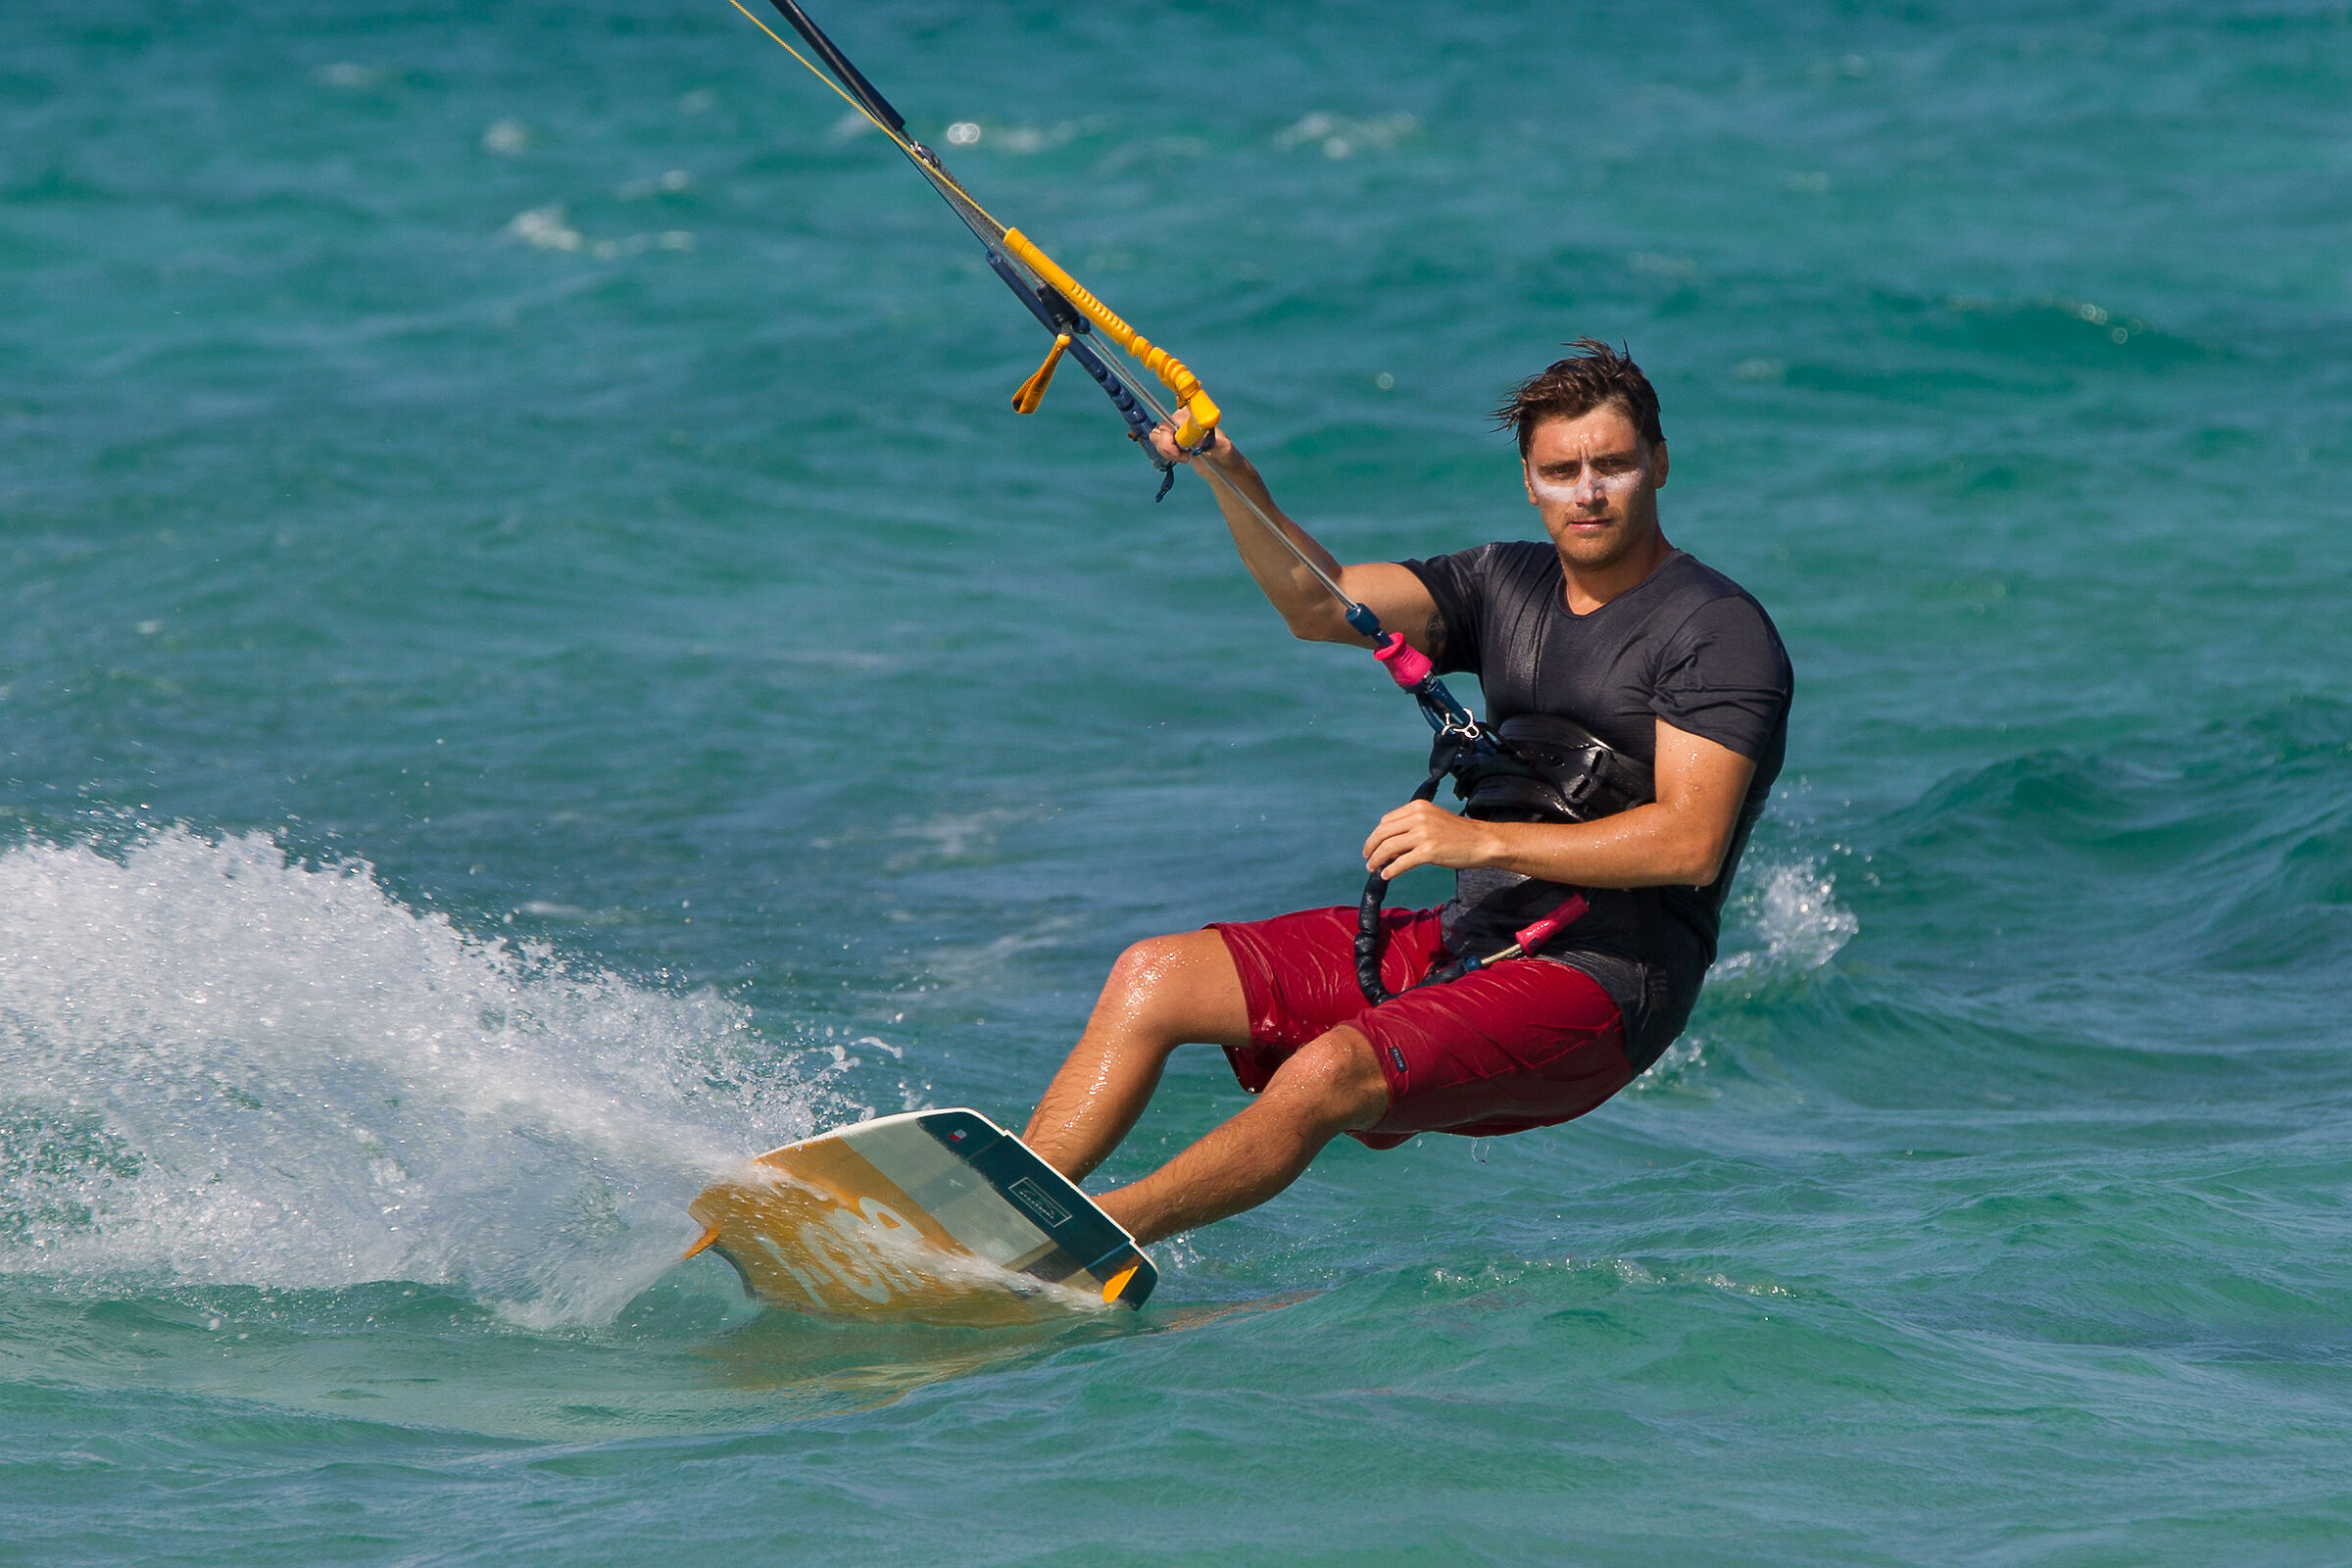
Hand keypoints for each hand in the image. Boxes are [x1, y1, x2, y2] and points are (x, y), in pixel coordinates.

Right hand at [1147, 418, 1226, 465]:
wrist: (1220, 463)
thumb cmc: (1224, 453)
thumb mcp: (1222, 448)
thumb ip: (1212, 443)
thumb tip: (1199, 439)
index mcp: (1194, 416)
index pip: (1173, 421)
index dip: (1174, 438)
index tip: (1187, 449)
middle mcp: (1182, 419)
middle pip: (1161, 428)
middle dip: (1168, 446)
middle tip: (1184, 456)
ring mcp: (1174, 428)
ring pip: (1156, 436)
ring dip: (1167, 451)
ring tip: (1184, 456)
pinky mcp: (1170, 438)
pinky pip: (1157, 443)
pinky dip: (1166, 453)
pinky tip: (1180, 457)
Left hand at [1362, 800, 1501, 880]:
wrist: (1483, 841)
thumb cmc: (1460, 834)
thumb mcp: (1434, 820)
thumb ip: (1413, 825)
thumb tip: (1390, 843)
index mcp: (1418, 807)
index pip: (1387, 821)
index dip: (1377, 835)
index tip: (1373, 846)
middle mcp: (1419, 817)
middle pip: (1383, 833)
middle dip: (1371, 847)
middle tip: (1367, 859)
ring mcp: (1423, 834)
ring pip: (1388, 848)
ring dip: (1377, 860)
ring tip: (1373, 868)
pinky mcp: (1429, 851)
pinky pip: (1401, 862)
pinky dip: (1390, 870)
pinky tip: (1386, 875)